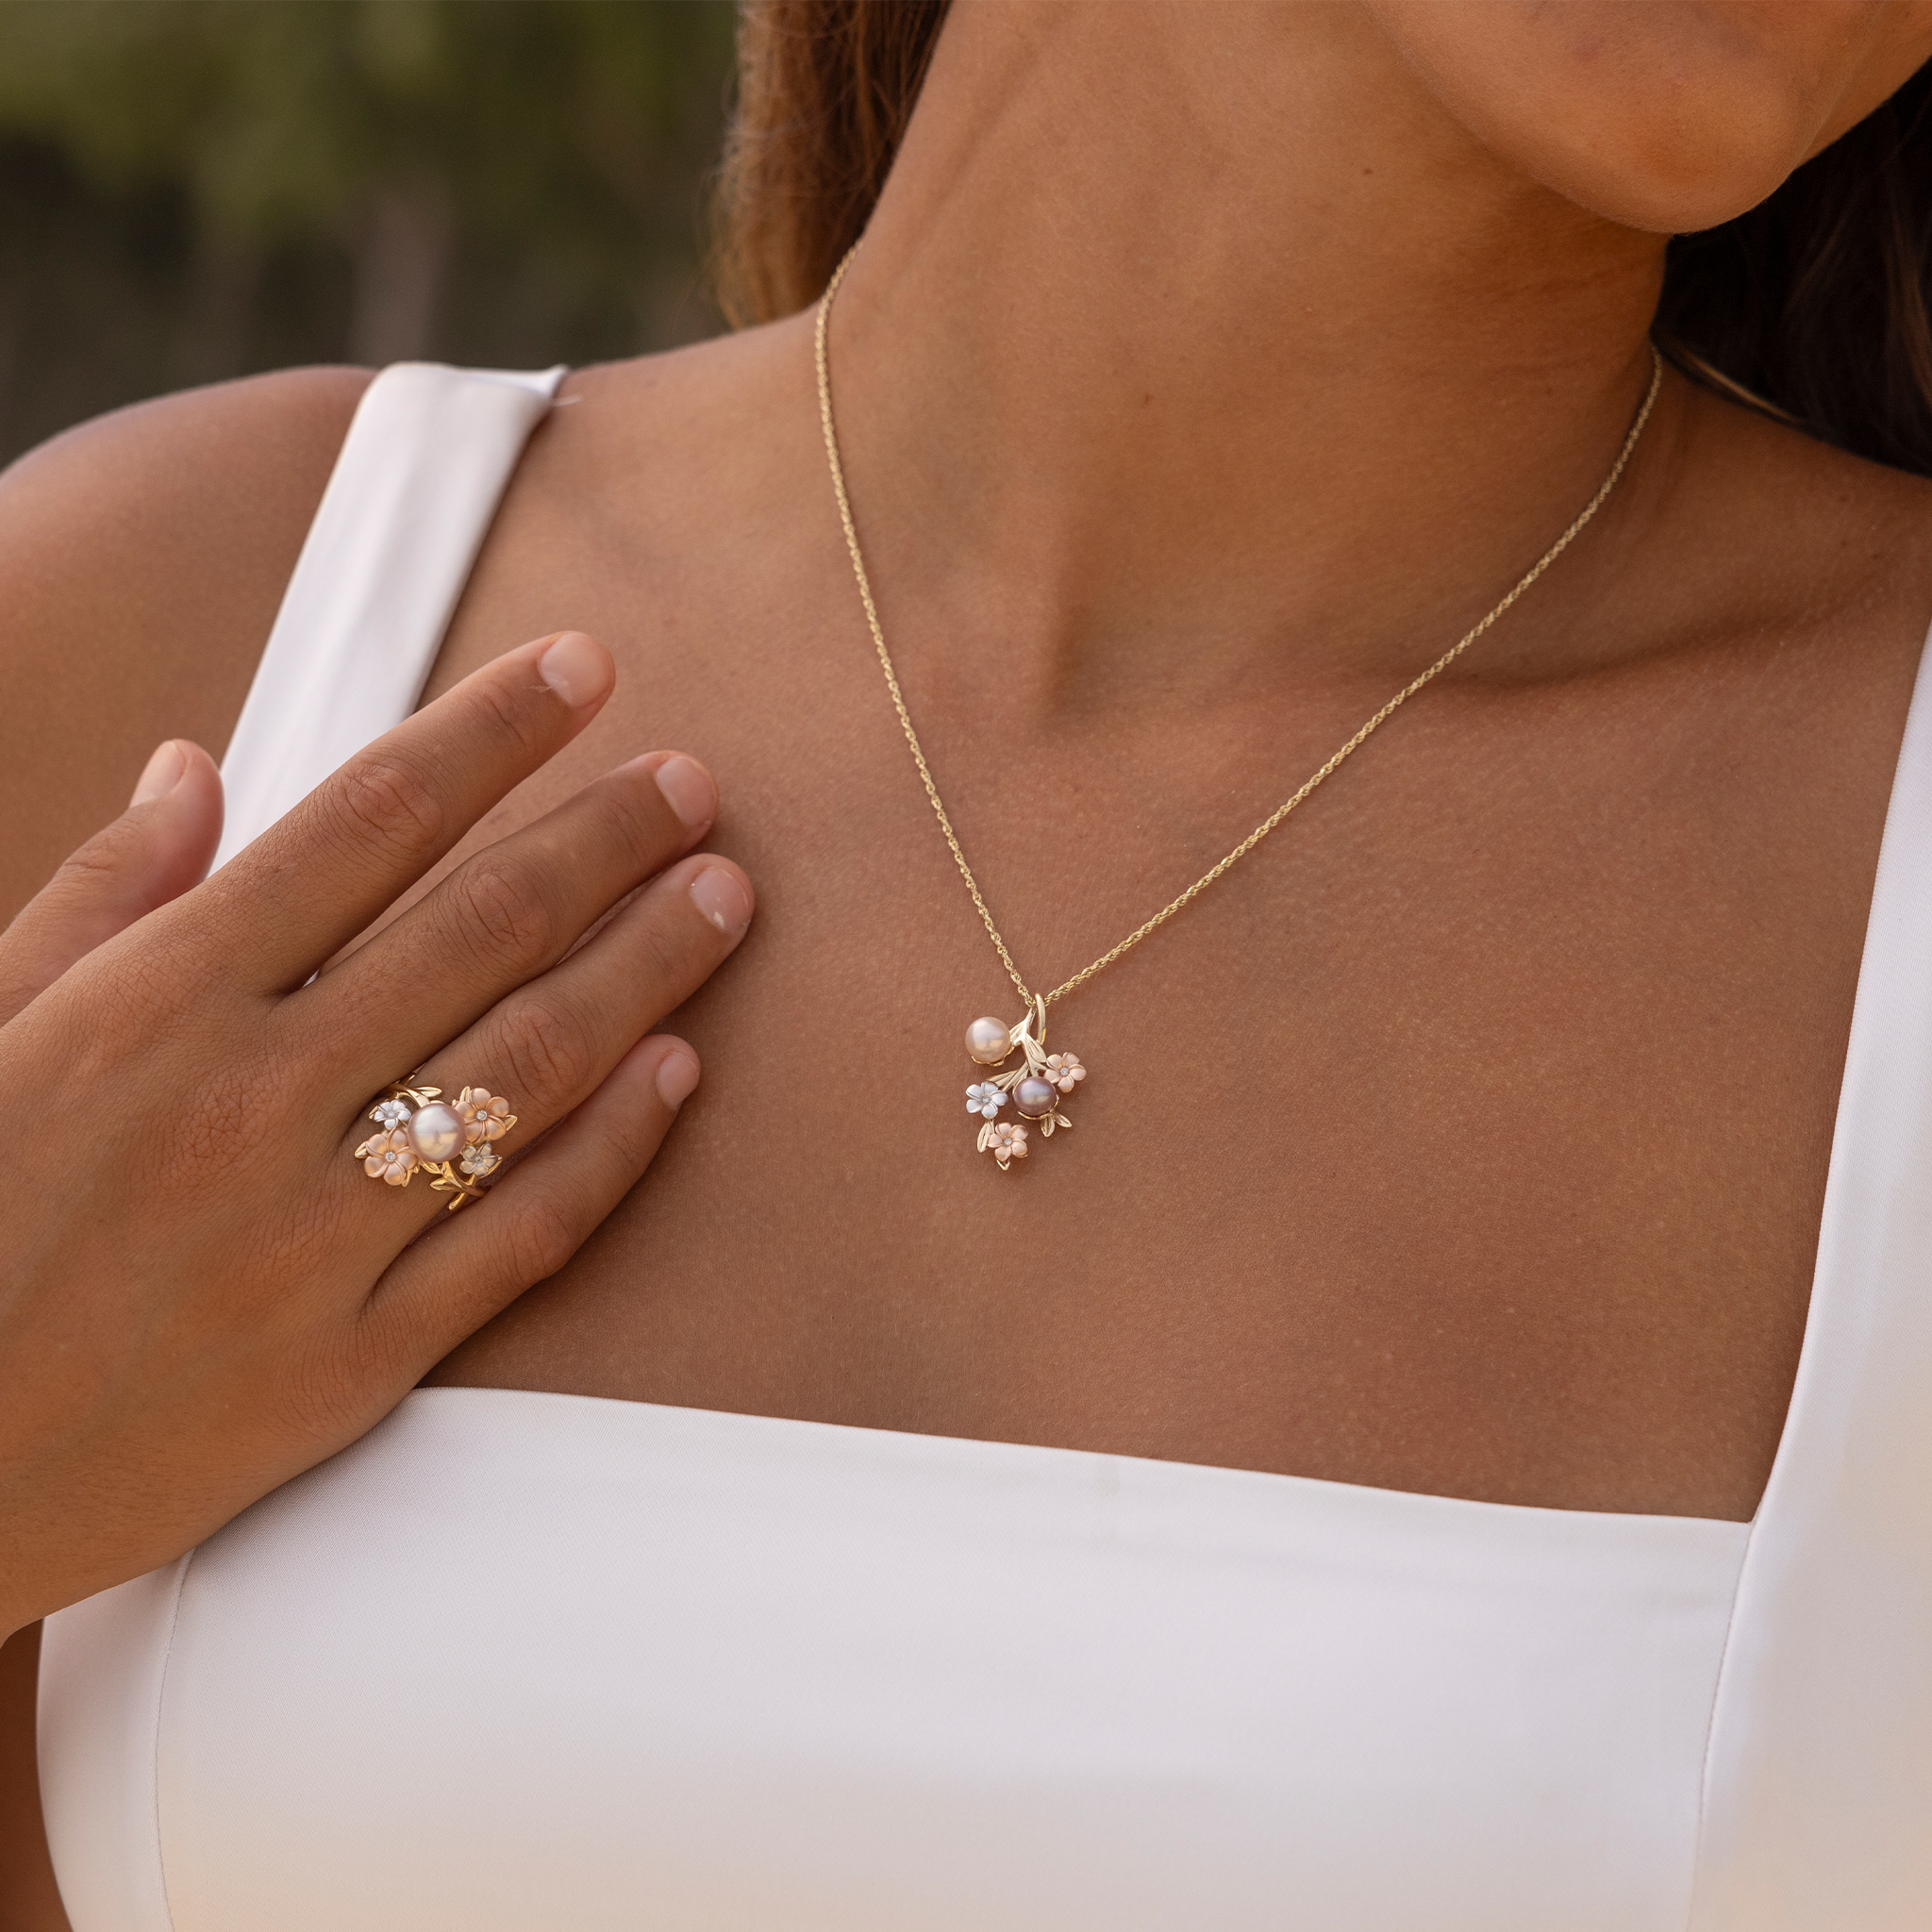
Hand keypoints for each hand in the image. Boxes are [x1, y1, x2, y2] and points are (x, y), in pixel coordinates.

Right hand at [0, 631, 752, 1637]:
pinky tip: (681, 1071)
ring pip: (529, 1070)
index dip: (494, 731)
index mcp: (157, 1000)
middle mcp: (252, 1102)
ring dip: (647, 968)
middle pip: (482, 929)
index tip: (584, 670)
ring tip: (725, 895)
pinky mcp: (355, 1364)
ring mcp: (313, 1239)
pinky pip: (524, 1237)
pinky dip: (615, 1146)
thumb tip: (193, 767)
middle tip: (693, 784)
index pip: (371, 818)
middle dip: (605, 838)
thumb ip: (98, 897)